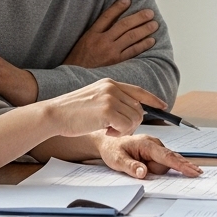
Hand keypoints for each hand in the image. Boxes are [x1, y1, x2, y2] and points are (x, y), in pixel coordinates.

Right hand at [40, 78, 166, 137]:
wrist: (53, 114)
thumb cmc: (71, 112)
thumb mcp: (94, 98)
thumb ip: (111, 100)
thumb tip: (131, 110)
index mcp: (109, 83)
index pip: (138, 90)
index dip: (152, 99)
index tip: (163, 105)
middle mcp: (112, 87)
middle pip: (138, 109)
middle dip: (131, 123)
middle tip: (113, 129)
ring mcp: (110, 98)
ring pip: (135, 118)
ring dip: (124, 129)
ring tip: (107, 130)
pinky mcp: (108, 110)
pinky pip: (126, 126)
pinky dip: (118, 133)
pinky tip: (105, 132)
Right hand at [63, 0, 159, 68]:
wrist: (74, 78)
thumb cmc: (78, 59)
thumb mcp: (83, 40)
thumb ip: (96, 31)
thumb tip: (112, 20)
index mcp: (92, 33)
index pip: (107, 16)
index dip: (118, 7)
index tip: (128, 0)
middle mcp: (102, 41)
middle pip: (123, 25)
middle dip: (138, 17)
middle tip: (150, 12)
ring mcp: (110, 52)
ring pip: (131, 37)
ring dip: (144, 29)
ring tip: (154, 24)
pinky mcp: (116, 62)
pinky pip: (132, 51)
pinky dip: (143, 45)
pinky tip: (151, 40)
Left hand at [95, 133, 201, 179]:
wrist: (109, 142)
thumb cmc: (113, 149)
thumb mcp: (117, 160)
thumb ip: (131, 166)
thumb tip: (144, 173)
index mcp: (147, 144)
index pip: (167, 156)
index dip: (181, 165)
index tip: (193, 171)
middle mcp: (155, 144)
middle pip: (168, 162)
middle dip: (158, 170)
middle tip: (144, 168)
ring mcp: (157, 148)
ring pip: (164, 165)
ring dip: (154, 170)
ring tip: (137, 165)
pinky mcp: (156, 152)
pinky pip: (163, 162)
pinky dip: (158, 167)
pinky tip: (148, 167)